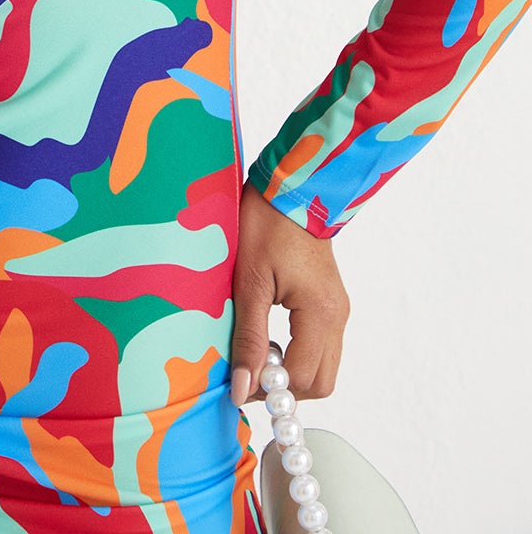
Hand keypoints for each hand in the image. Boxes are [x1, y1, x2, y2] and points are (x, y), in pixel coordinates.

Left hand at [229, 178, 350, 405]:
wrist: (290, 187)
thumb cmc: (265, 224)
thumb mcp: (249, 282)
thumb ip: (249, 338)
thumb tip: (244, 390)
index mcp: (321, 313)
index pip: (302, 379)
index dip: (269, 389)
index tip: (239, 381)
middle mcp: (337, 316)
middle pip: (321, 382)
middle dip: (285, 388)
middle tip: (249, 371)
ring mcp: (337, 310)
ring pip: (322, 367)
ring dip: (291, 372)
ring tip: (256, 352)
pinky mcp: (330, 302)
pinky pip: (320, 346)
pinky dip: (296, 353)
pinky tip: (268, 337)